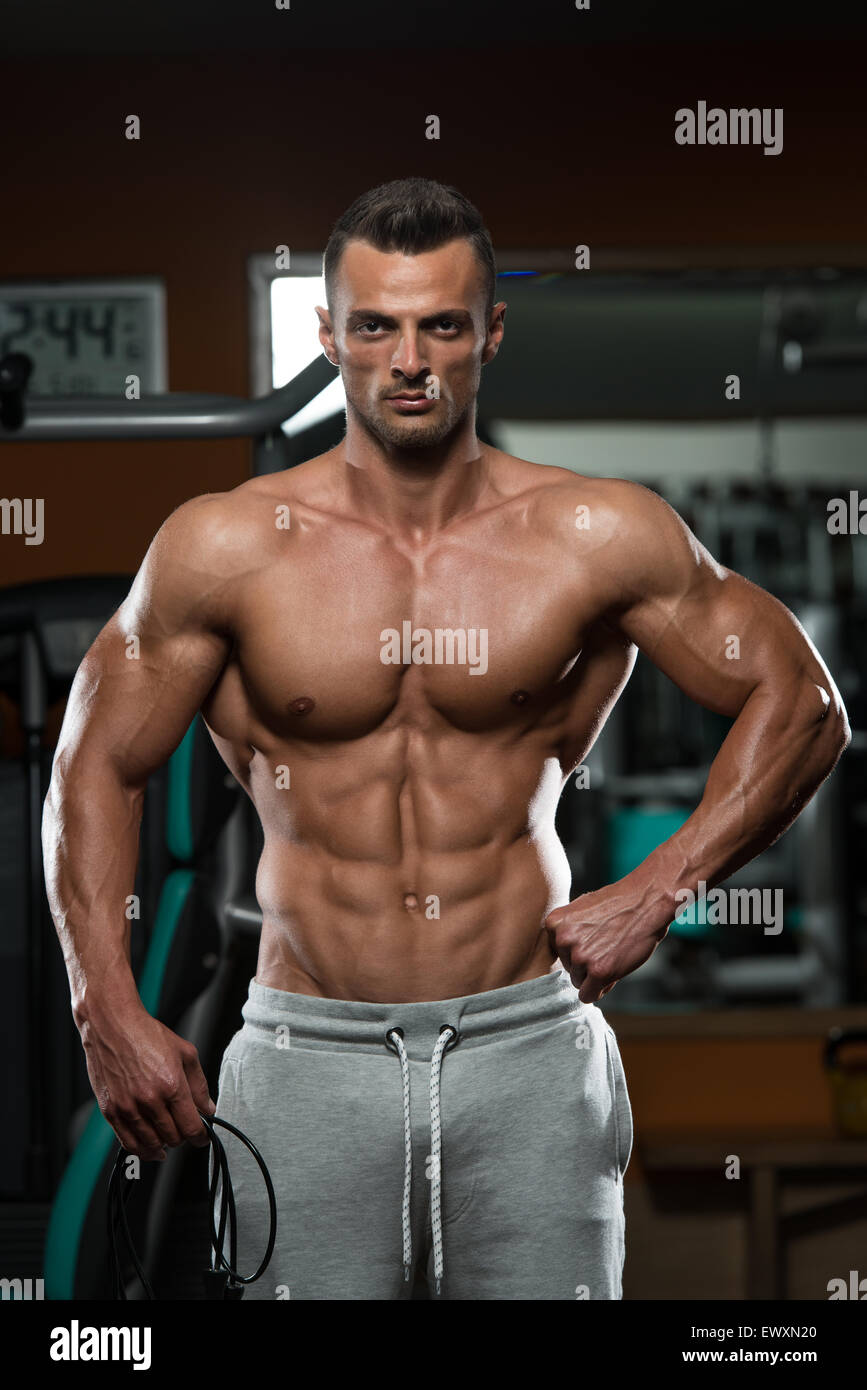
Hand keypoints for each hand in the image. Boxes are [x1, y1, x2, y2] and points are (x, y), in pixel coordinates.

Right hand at [79, 1000, 215, 1160]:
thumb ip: (199, 1085)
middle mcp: (149, 1100)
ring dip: (163, 1146)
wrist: (112, 1025)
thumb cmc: (146, 1034)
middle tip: (184, 1129)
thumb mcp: (185, 1053)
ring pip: (151, 1144)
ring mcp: (128, 1107)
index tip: (202, 1136)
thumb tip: (208, 1108)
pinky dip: (142, 1149)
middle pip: (173, 1138)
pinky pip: (128, 1142)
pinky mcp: (110, 1111)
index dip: (201, 1136)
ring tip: (168, 1140)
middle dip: (183, 1137)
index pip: (191, 1127)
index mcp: (171, 1085)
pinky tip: (150, 1148)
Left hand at [545, 879, 669, 1002]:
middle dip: (586, 963)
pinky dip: (599, 989)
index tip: (593, 941)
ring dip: (595, 974)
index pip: (557, 951)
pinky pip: (588, 995)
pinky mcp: (598, 971)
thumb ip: (568, 930)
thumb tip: (565, 956)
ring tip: (613, 954)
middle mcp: (563, 939)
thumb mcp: (583, 909)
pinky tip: (612, 973)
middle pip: (568, 968)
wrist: (647, 901)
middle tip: (607, 947)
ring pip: (578, 982)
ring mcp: (580, 956)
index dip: (577, 950)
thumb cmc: (619, 903)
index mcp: (555, 922)